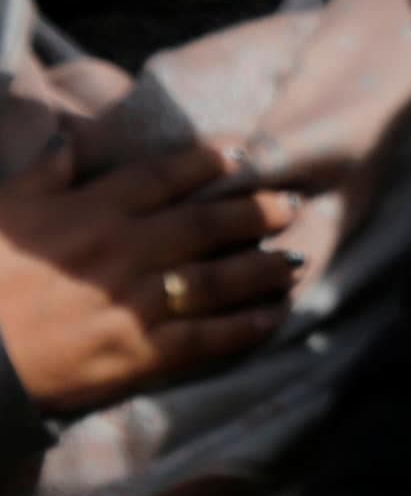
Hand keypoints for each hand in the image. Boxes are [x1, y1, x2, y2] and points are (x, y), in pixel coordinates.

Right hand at [0, 137, 299, 408]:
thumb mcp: (3, 212)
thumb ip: (41, 175)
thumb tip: (67, 142)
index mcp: (93, 211)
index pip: (165, 175)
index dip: (211, 160)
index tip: (246, 152)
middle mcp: (125, 250)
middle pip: (207, 222)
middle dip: (255, 211)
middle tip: (290, 204)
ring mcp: (135, 302)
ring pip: (217, 277)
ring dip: (262, 267)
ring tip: (295, 258)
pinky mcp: (134, 353)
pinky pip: (202, 337)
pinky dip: (243, 327)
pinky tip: (273, 317)